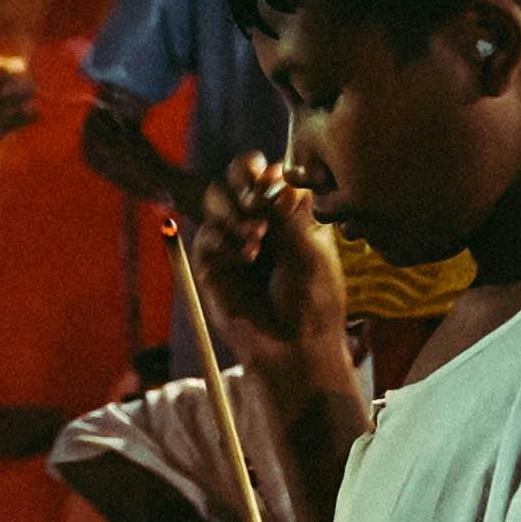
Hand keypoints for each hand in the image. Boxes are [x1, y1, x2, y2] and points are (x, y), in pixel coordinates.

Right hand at [188, 152, 347, 373]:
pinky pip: (206, 236)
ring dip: (233, 211)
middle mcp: (261, 220)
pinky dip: (224, 241)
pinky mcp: (212, 264)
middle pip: (237, 176)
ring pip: (216, 199)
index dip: (267, 173)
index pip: (270, 173)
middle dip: (244, 182)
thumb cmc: (313, 303)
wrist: (292, 349)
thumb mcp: (310, 251)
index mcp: (290, 212)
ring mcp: (234, 240)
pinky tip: (245, 260)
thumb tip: (272, 175)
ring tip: (257, 238)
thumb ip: (288, 212)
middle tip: (258, 203)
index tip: (278, 191)